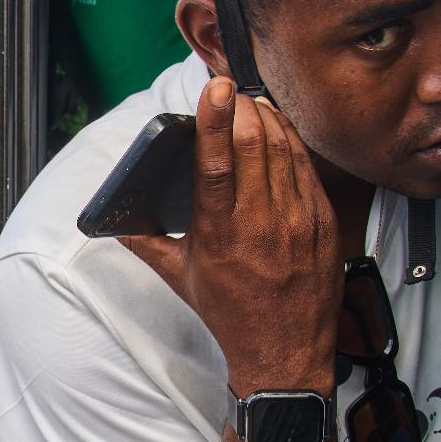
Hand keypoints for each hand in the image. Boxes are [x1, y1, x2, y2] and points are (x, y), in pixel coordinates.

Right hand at [121, 78, 341, 396]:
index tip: (214, 88)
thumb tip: (118, 224)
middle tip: (231, 91)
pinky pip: (307, 167)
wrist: (285, 353)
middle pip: (253, 145)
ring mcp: (297, 220)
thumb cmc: (232, 316)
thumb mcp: (183, 279)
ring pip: (284, 149)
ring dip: (266, 117)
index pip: (216, 165)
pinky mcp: (322, 222)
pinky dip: (291, 140)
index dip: (214, 121)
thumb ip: (148, 245)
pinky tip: (279, 128)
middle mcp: (260, 223)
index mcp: (220, 235)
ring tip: (251, 102)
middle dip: (241, 108)